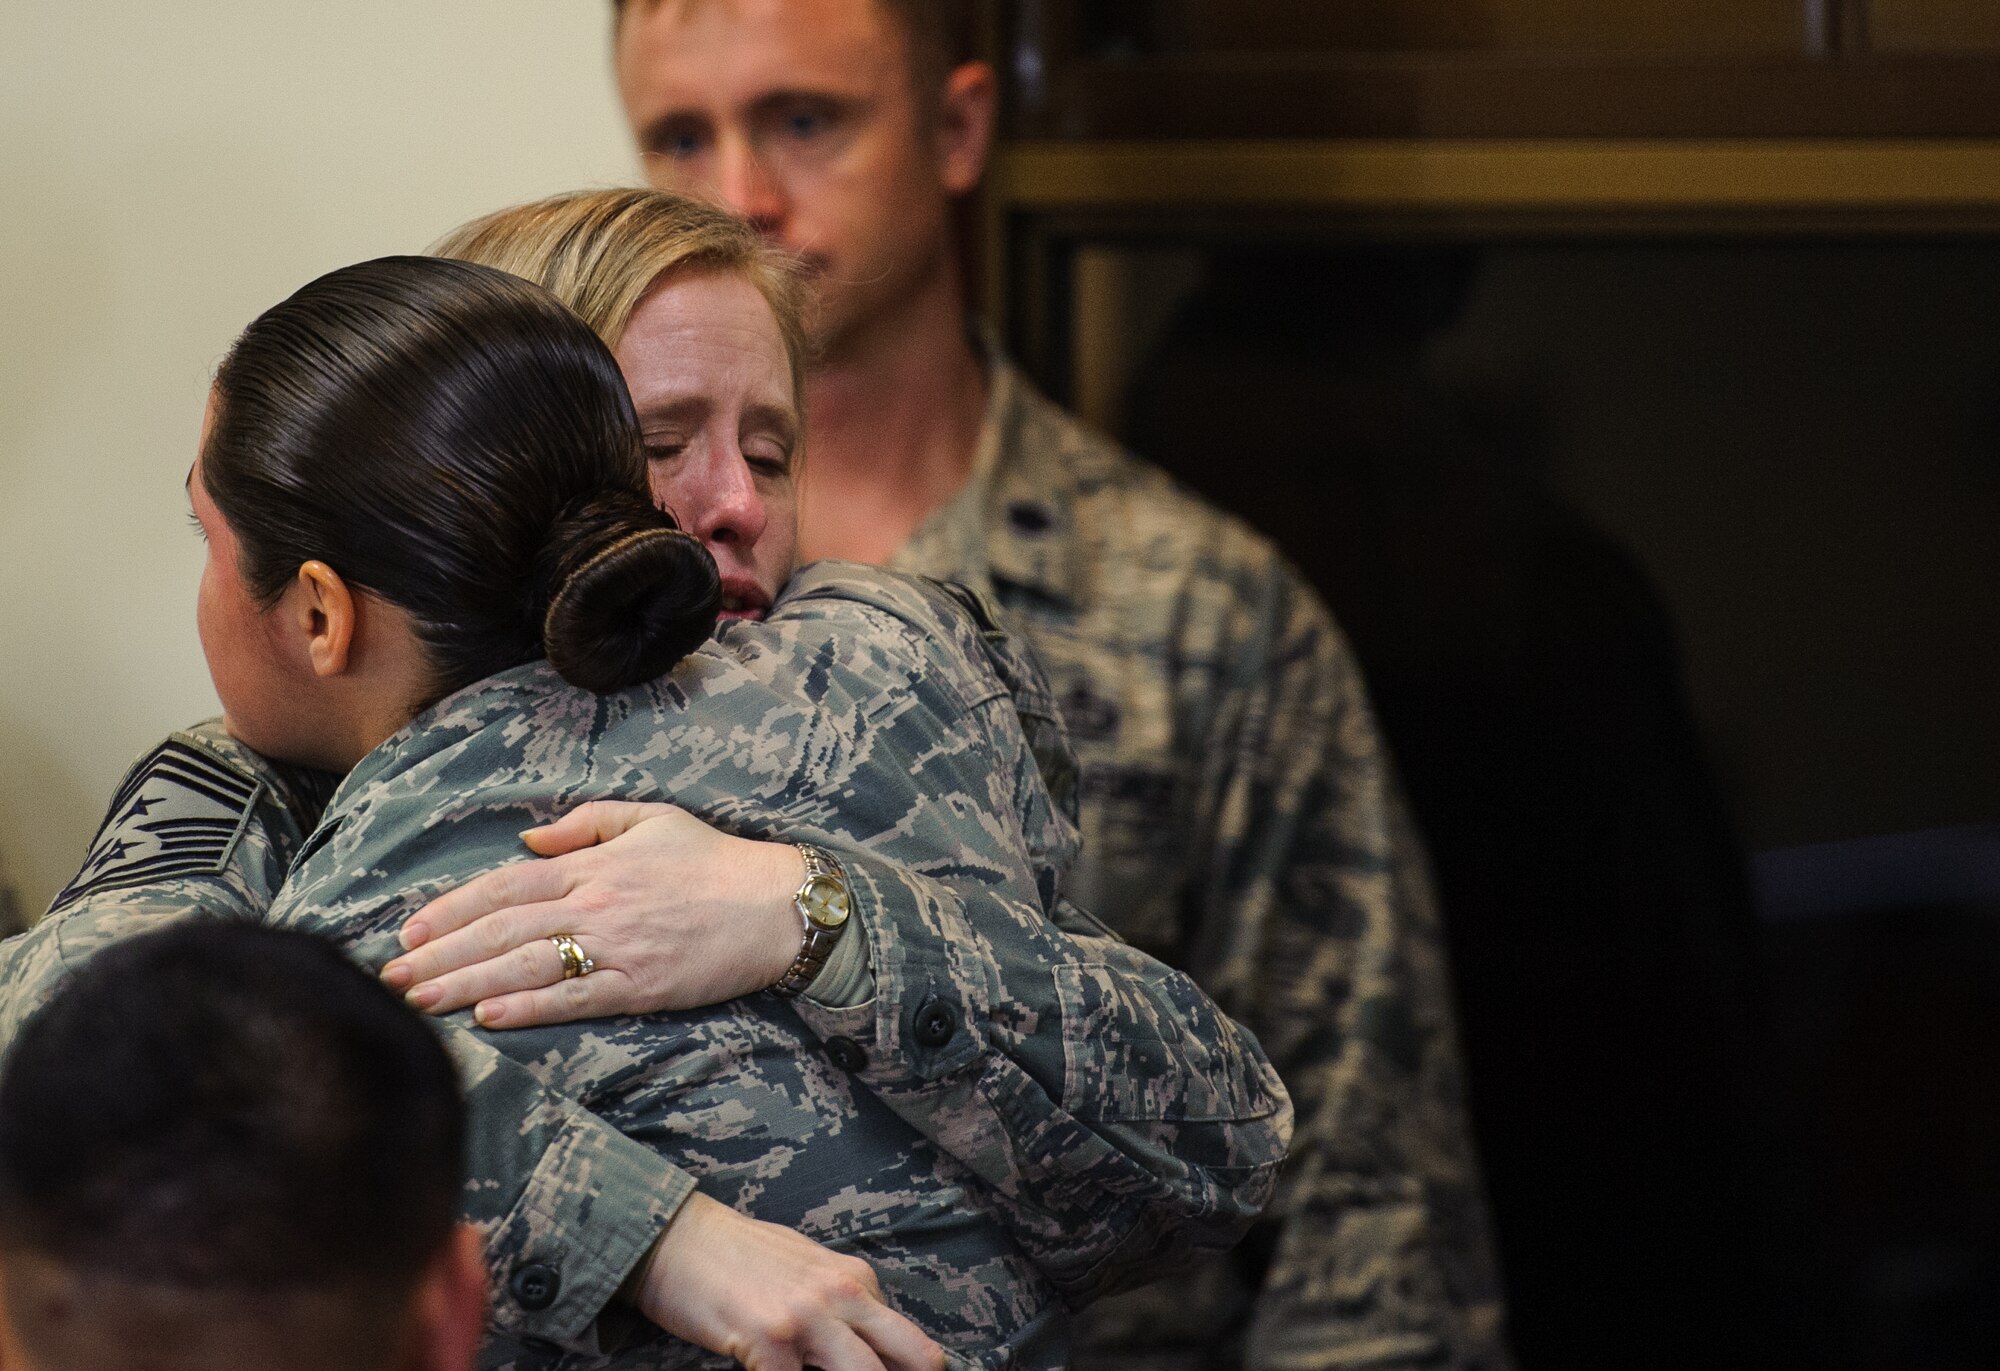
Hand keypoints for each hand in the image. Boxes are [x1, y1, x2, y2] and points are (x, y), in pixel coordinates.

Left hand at [380, 801, 803, 1026]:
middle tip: (390, 979)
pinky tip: (488, 1017)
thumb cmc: (714, 860)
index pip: (504, 886)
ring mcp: (617, 947)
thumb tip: (526, 838)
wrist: (776, 905)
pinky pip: (575, 998)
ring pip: (526, 966)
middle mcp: (597, 904)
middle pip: (501, 930)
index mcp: (593, 864)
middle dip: (440, 955)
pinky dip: (529, 1008)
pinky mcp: (641, 986)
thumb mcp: (650, 819)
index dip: (451, 910)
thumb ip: (585, 823)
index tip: (409, 932)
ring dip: (466, 985)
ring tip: (419, 1002)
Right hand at [636, 1193, 945, 1370]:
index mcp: (856, 1280)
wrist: (678, 1238)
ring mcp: (808, 1318)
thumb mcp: (808, 1270)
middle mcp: (842, 1295)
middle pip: (912, 1358)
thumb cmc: (738, 1256)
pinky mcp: (769, 1339)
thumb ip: (843, 1304)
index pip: (910, 1343)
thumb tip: (874, 1344)